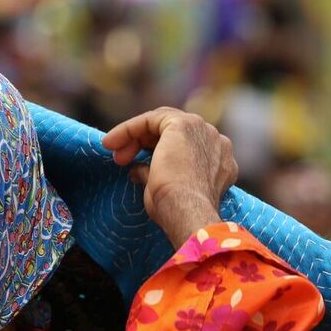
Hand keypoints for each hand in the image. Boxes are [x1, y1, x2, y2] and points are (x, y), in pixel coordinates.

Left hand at [102, 107, 237, 246]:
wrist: (186, 212)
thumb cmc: (177, 211)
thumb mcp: (164, 191)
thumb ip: (153, 174)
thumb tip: (136, 170)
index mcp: (219, 161)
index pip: (183, 147)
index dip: (154, 152)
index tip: (131, 165)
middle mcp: (216, 142)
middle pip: (173, 132)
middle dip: (143, 144)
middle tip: (120, 159)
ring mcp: (203, 130)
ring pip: (162, 123)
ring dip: (135, 136)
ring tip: (114, 152)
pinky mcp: (184, 124)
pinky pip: (151, 119)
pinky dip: (129, 128)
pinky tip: (112, 142)